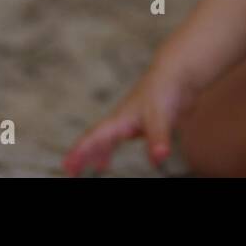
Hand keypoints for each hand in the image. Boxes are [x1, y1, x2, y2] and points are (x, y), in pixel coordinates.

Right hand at [62, 58, 200, 175]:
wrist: (178, 74)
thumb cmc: (164, 90)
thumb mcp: (160, 116)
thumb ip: (158, 137)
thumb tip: (158, 159)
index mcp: (120, 119)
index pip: (95, 138)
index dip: (80, 152)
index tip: (66, 166)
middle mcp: (122, 120)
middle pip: (97, 139)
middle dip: (83, 154)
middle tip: (70, 171)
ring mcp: (132, 121)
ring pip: (110, 139)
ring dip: (100, 152)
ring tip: (98, 167)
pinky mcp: (145, 122)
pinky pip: (124, 138)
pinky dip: (118, 147)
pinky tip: (120, 152)